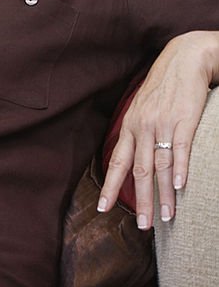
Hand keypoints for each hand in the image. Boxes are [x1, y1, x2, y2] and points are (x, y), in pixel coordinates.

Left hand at [98, 30, 217, 229]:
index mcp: (131, 125)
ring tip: (166, 217)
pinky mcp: (184, 121)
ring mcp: (164, 124)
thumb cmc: (163, 87)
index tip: (103, 208)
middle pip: (139, 170)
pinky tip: (182, 187)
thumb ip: (137, 132)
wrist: (183, 60)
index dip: (111, 186)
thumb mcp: (142, 107)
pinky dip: (180, 170)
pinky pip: (181, 149)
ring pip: (160, 166)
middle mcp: (143, 126)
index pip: (117, 161)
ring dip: (164, 194)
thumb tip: (130, 157)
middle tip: (143, 226)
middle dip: (140, 201)